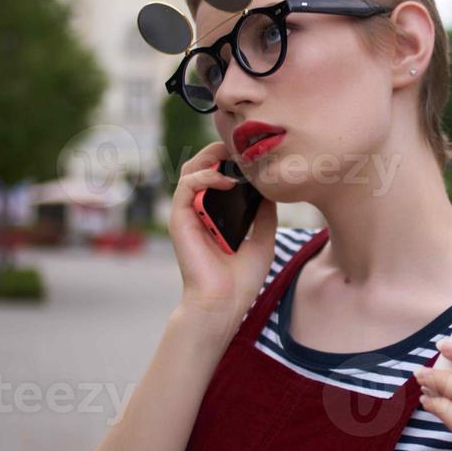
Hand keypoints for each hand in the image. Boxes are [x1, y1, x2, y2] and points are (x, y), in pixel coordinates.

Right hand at [168, 140, 277, 323]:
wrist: (224, 303)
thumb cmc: (241, 279)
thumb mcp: (262, 238)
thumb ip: (264, 212)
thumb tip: (271, 188)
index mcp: (216, 215)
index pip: (218, 176)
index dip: (231, 160)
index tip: (253, 154)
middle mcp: (199, 211)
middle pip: (201, 167)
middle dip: (219, 151)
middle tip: (241, 147)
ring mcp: (188, 215)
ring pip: (191, 171)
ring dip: (211, 158)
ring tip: (233, 158)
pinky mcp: (180, 220)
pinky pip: (187, 187)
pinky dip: (205, 177)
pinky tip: (226, 180)